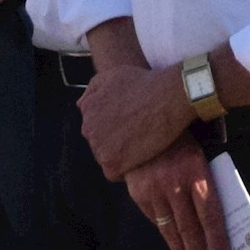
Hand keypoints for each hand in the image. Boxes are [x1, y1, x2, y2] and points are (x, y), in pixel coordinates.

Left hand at [83, 59, 195, 180]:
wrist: (168, 97)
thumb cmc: (145, 84)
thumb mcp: (113, 75)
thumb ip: (93, 90)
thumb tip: (82, 105)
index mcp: (87, 110)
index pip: (95, 125)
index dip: (113, 125)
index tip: (129, 123)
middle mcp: (88, 129)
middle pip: (100, 142)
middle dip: (115, 140)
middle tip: (137, 133)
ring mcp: (98, 148)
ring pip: (107, 158)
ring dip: (121, 154)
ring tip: (141, 144)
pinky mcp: (112, 165)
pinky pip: (115, 173)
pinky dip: (127, 169)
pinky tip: (140, 157)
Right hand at [125, 142, 225, 249]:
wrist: (141, 123)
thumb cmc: (179, 139)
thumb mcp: (199, 152)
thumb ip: (205, 181)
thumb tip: (217, 217)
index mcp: (195, 171)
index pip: (210, 214)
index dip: (217, 240)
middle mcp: (173, 183)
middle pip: (189, 228)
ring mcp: (153, 190)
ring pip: (169, 229)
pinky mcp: (138, 194)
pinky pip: (155, 220)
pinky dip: (165, 234)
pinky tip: (173, 245)